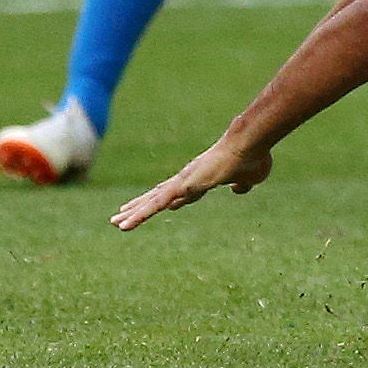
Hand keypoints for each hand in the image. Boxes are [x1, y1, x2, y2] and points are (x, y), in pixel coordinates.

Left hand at [111, 133, 271, 228]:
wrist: (248, 143)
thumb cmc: (252, 157)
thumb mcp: (252, 177)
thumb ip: (243, 184)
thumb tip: (238, 188)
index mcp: (203, 178)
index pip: (181, 193)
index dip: (170, 200)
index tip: (164, 207)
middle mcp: (188, 179)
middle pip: (159, 196)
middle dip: (140, 206)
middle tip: (121, 215)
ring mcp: (183, 182)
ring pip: (152, 202)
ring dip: (134, 213)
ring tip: (115, 223)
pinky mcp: (181, 186)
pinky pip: (155, 205)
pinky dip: (140, 215)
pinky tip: (126, 225)